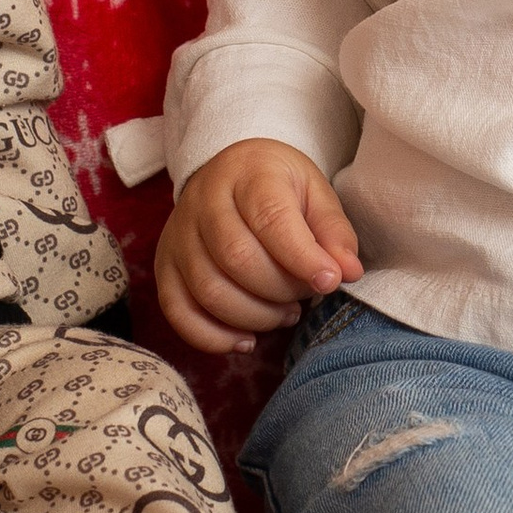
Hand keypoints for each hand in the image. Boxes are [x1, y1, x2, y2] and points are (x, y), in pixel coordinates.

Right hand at [156, 138, 363, 354]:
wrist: (230, 173)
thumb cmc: (279, 186)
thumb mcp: (315, 193)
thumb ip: (333, 232)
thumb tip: (349, 272)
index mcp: (248, 173)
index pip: (270, 219)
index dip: (302, 257)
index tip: (330, 281)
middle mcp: (204, 201)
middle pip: (237, 259)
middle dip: (280, 290)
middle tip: (305, 295)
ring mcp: (178, 234)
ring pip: (209, 290)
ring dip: (255, 316)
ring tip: (286, 313)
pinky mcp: (164, 265)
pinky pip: (178, 311)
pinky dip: (213, 337)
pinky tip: (246, 339)